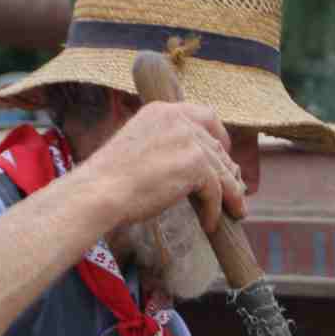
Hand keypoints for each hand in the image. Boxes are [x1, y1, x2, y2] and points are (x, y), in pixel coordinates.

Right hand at [87, 101, 245, 237]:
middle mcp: (178, 119)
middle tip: (233, 191)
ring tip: (234, 212)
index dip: (219, 135)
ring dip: (230, 194)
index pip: (205, 115)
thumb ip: (162, 147)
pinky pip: (216, 191)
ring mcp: (188, 140)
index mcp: (162, 111)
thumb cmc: (110, 179)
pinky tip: (210, 224)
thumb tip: (185, 167)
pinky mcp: (195, 164)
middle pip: (216, 146)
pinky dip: (215, 210)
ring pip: (221, 170)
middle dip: (227, 170)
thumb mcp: (137, 148)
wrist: (100, 191)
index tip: (224, 152)